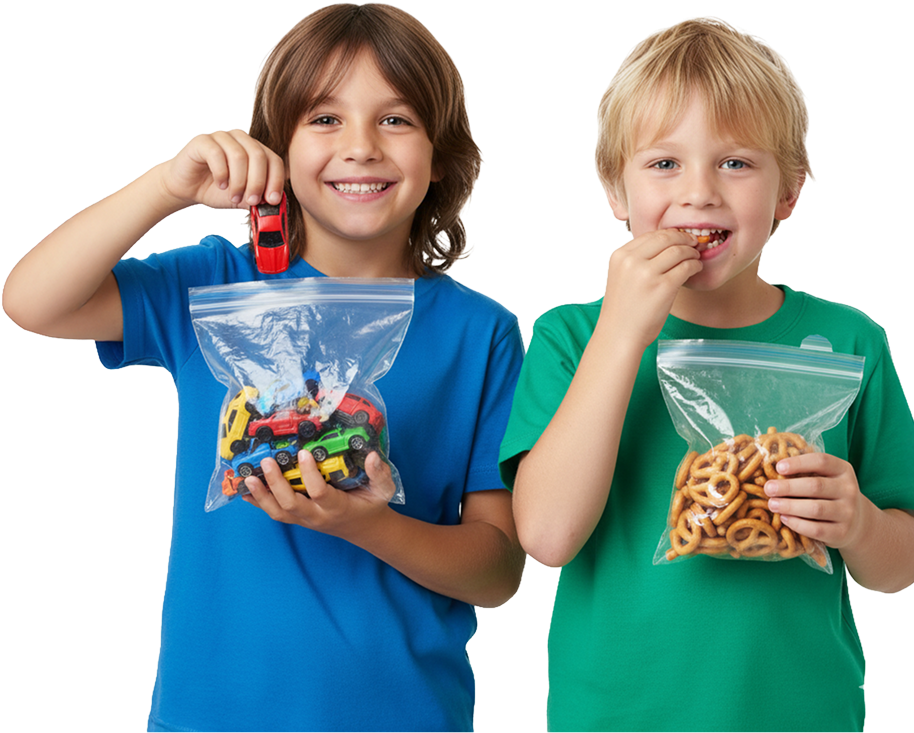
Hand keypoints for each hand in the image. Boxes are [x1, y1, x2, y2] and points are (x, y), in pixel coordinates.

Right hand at [158, 129, 285, 211]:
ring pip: (239, 155)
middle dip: (258, 182)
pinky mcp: (203, 141)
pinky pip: (217, 154)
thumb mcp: (243, 198)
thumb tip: (272, 204)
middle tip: (253, 200)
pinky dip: (222, 173)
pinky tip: (221, 185)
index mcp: (255, 150)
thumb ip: (258, 198)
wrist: (187, 188)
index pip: (274, 160)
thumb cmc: (217, 190)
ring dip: (239, 181)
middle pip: (259, 156)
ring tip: (234, 197)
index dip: (276, 181)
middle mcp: (241, 139)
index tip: (272, 200)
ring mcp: (222, 137)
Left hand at [242, 450, 395, 538]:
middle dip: (276, 484)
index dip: (310, 475)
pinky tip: (245, 489)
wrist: (363, 528)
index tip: (305, 453)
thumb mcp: (383, 490)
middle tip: (267, 462)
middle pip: (291, 504)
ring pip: (278, 512)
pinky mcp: (297, 518)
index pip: (319, 492)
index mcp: (337, 507)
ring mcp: (305, 519)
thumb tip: (372, 455)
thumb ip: (379, 474)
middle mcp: (317, 515)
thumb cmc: (371, 506)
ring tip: (248, 477)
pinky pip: (275, 512)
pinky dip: (258, 501)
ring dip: (261, 495)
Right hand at [600, 228, 702, 348]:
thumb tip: (666, 245)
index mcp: (620, 256)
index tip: (679, 238)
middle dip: (683, 238)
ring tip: (695, 257)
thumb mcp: (622, 276)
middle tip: (693, 242)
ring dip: (691, 252)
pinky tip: (695, 269)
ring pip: (678, 250)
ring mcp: (647, 273)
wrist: (619, 335)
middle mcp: (632, 261)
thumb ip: (637, 260)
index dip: (669, 234)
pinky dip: (694, 265)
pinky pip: (686, 267)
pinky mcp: (663, 287)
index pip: (650, 235)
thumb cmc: (623, 309)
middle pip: (665, 238)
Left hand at [764, 452, 871, 549]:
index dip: (799, 463)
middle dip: (788, 487)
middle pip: (815, 486)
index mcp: (843, 470)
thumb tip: (769, 468)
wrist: (856, 523)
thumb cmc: (829, 494)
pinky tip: (784, 518)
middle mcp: (849, 490)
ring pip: (816, 509)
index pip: (822, 461)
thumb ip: (804, 472)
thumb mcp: (825, 478)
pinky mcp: (842, 533)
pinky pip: (816, 529)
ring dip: (790, 506)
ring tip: (772, 504)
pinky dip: (797, 524)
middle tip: (768, 489)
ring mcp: (848, 513)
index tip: (778, 467)